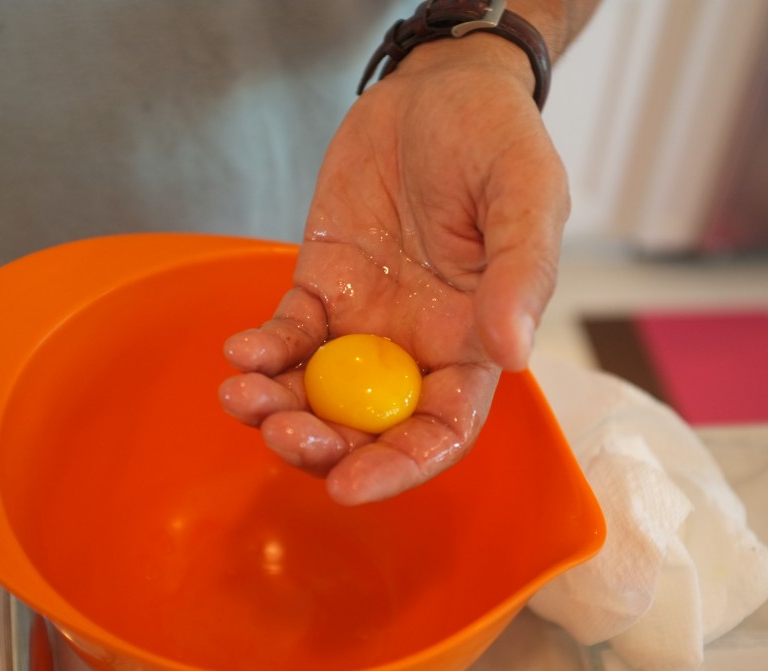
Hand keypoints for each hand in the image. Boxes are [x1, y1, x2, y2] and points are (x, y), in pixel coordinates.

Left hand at [219, 35, 568, 504]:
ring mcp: (363, 319)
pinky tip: (241, 352)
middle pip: (366, 425)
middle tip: (282, 432)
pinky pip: (286, 335)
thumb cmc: (497, 139)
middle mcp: (415, 345)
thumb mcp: (527, 196)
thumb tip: (511, 353)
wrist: (438, 86)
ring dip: (276, 407)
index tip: (349, 486)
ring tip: (242, 396)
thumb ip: (522, 274)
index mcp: (472, 341)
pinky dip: (261, 352)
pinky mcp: (321, 285)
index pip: (440, 430)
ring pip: (316, 390)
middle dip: (321, 445)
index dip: (398, 468)